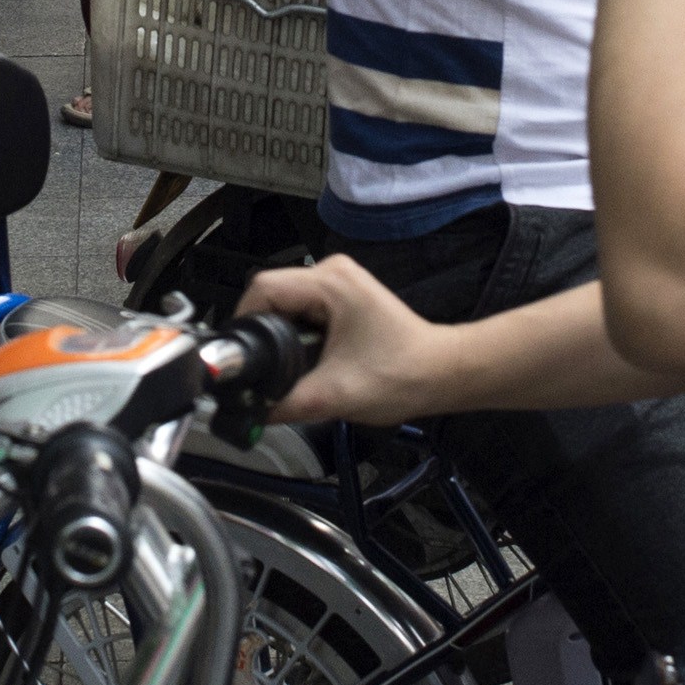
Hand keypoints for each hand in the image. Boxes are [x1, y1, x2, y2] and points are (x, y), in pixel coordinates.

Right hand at [238, 256, 453, 425]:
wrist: (442, 374)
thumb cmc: (401, 377)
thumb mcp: (333, 397)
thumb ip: (284, 404)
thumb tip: (248, 411)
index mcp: (331, 284)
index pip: (263, 288)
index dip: (244, 321)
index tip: (242, 353)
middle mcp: (333, 272)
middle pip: (271, 292)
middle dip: (262, 331)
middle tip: (262, 366)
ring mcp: (339, 281)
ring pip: (285, 301)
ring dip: (279, 332)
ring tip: (285, 364)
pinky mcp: (343, 295)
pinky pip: (302, 307)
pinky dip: (296, 331)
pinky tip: (303, 357)